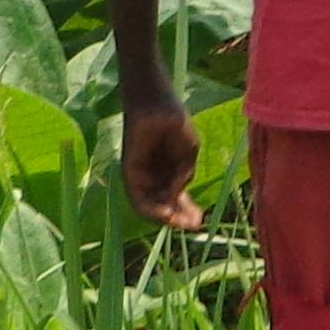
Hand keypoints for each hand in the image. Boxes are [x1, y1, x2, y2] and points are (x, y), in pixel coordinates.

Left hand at [120, 95, 205, 232]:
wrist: (156, 101)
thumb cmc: (174, 122)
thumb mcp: (188, 152)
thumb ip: (183, 175)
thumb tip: (176, 199)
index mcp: (168, 172)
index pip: (176, 199)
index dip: (187, 212)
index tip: (199, 221)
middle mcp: (153, 177)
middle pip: (164, 206)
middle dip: (178, 219)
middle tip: (192, 228)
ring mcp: (141, 175)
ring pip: (150, 206)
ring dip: (165, 217)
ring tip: (179, 223)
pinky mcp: (130, 171)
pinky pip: (137, 197)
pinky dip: (150, 208)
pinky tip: (165, 214)